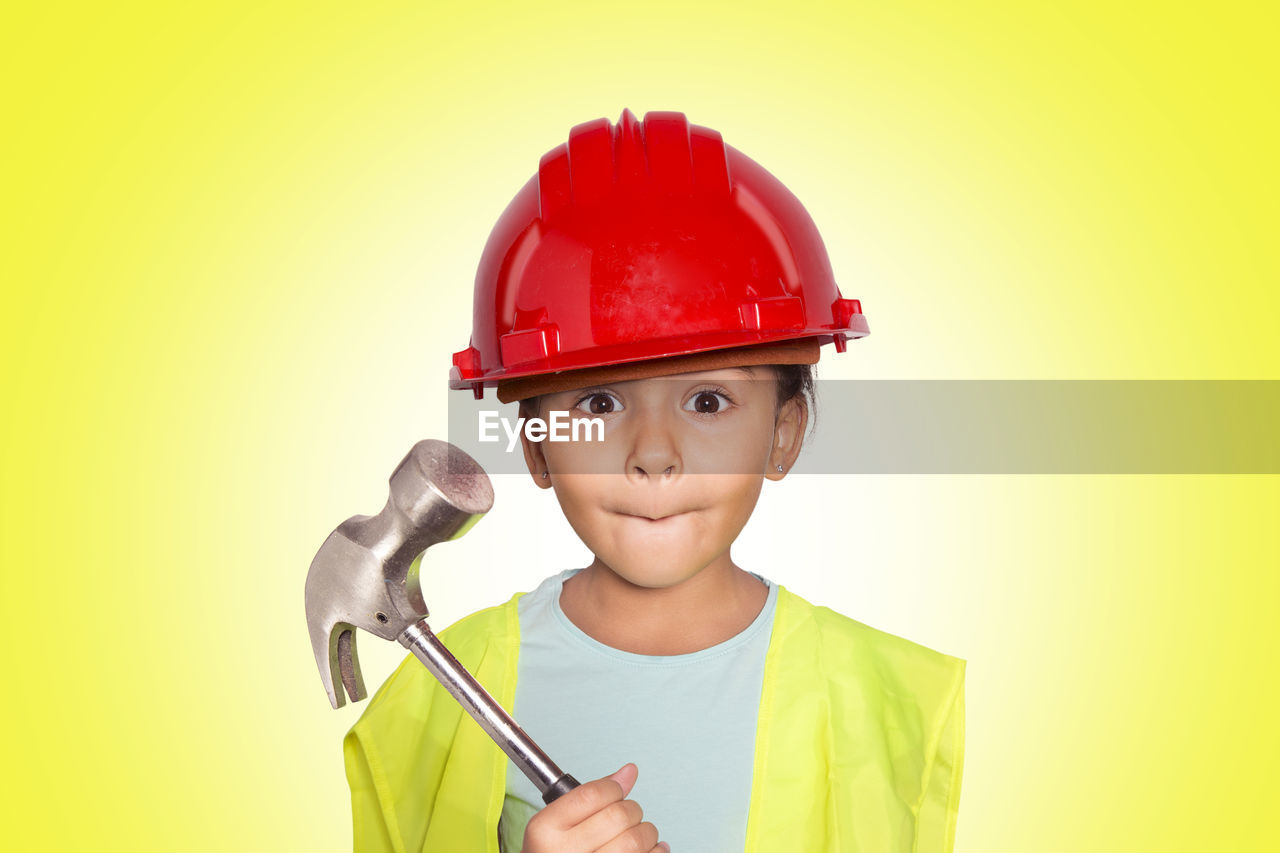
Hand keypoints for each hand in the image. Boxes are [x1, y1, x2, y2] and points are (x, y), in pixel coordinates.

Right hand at [522, 763, 668, 852]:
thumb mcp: (558, 824)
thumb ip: (591, 795)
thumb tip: (629, 771)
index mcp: (545, 830)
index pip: (593, 793)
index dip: (613, 788)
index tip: (615, 792)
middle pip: (619, 814)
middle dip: (631, 810)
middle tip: (626, 817)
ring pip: (637, 839)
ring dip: (646, 832)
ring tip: (638, 835)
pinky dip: (656, 851)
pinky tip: (648, 850)